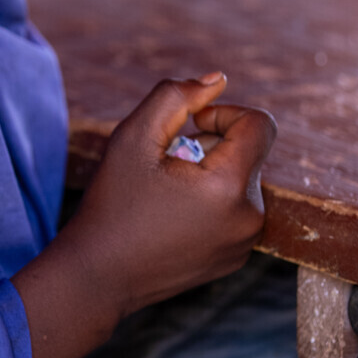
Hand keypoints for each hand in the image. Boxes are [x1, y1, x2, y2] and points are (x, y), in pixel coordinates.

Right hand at [62, 76, 275, 319]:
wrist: (97, 277)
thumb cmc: (112, 205)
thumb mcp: (133, 137)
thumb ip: (175, 97)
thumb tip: (217, 80)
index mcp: (229, 188)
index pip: (260, 124)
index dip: (224, 113)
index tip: (189, 127)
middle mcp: (249, 218)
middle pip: (249, 152)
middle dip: (210, 146)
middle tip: (165, 167)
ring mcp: (245, 243)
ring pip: (241, 180)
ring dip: (209, 173)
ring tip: (166, 193)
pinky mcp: (235, 258)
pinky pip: (236, 210)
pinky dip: (211, 202)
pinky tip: (172, 217)